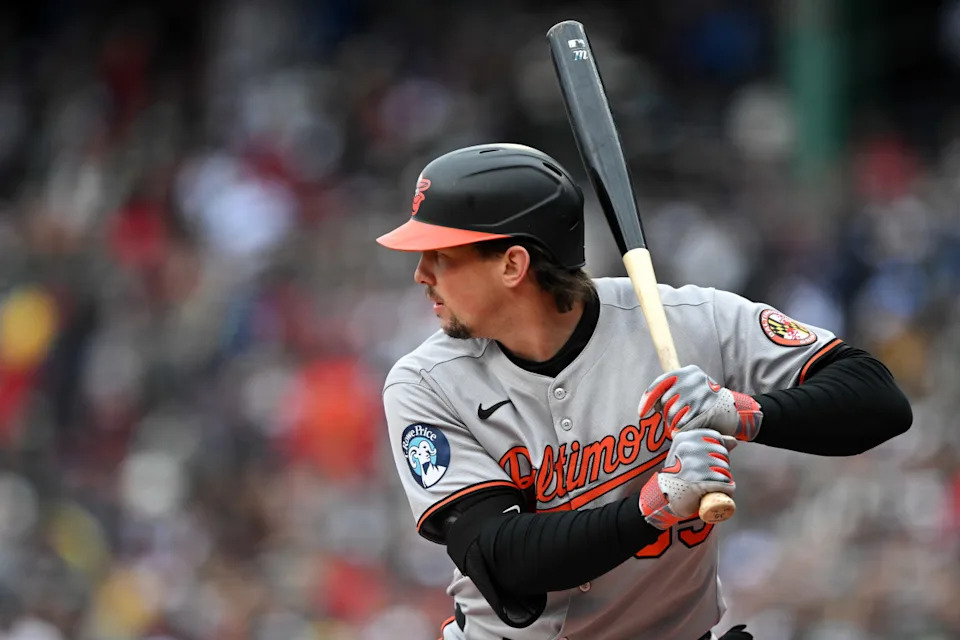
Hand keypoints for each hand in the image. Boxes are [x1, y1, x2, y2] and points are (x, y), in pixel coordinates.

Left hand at [638, 365, 761, 440]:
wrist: (737, 411)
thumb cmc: (707, 402)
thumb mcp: (692, 388)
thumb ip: (673, 391)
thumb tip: (650, 403)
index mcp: (688, 371)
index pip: (660, 383)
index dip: (648, 399)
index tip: (641, 413)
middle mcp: (694, 379)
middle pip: (665, 403)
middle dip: (666, 415)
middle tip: (677, 419)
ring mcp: (700, 394)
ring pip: (672, 415)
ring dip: (674, 424)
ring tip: (686, 424)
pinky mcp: (705, 410)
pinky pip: (682, 425)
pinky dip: (682, 431)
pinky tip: (690, 429)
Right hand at [638, 428, 735, 528]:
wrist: (664, 495)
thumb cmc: (678, 473)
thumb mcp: (688, 453)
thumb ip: (709, 444)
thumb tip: (733, 440)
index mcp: (684, 438)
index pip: (715, 437)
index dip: (718, 449)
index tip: (711, 459)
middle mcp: (688, 449)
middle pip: (722, 453)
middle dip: (722, 465)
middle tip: (711, 474)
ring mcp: (693, 466)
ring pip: (724, 469)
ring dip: (724, 478)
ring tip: (713, 483)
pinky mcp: (699, 482)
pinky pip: (724, 483)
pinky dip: (727, 489)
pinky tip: (720, 491)